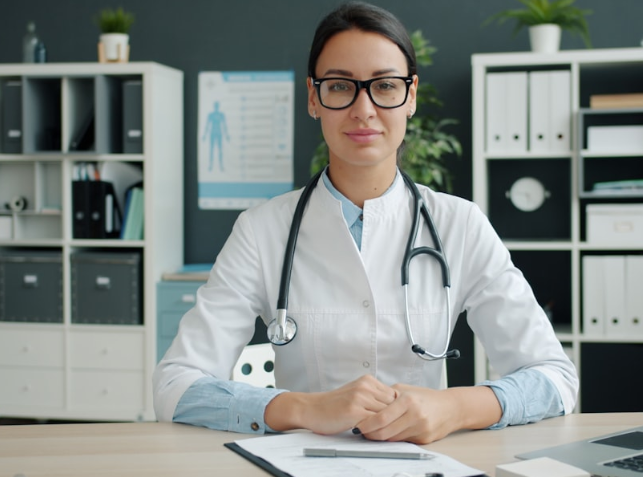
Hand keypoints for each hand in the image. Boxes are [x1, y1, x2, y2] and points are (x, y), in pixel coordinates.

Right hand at [264, 375, 396, 434]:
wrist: (311, 408)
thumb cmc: (333, 405)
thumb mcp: (356, 393)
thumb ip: (374, 397)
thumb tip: (396, 408)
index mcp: (368, 380)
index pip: (394, 396)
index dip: (394, 410)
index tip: (390, 420)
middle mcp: (366, 386)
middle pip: (393, 405)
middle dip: (391, 418)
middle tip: (385, 428)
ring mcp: (360, 397)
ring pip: (386, 414)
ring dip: (384, 425)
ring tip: (377, 432)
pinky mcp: (354, 410)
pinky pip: (375, 423)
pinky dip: (376, 430)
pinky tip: (368, 433)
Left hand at [354, 384, 501, 444]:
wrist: (451, 407)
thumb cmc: (425, 397)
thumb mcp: (405, 390)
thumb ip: (387, 396)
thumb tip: (367, 401)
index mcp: (408, 401)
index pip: (381, 418)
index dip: (367, 424)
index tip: (357, 424)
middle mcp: (415, 415)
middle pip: (385, 432)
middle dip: (370, 433)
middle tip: (360, 431)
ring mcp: (420, 429)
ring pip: (392, 439)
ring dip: (379, 437)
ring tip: (371, 432)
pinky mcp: (424, 440)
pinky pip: (402, 441)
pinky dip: (392, 438)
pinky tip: (387, 433)